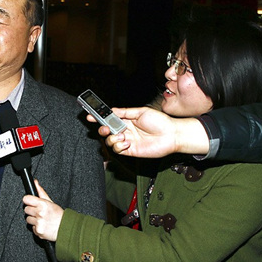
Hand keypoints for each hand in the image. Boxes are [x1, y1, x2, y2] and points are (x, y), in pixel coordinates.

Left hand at [23, 180, 63, 241]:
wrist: (66, 228)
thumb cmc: (59, 215)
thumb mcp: (51, 202)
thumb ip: (41, 192)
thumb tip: (35, 182)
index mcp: (43, 204)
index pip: (26, 199)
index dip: (29, 201)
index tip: (31, 202)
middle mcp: (40, 213)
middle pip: (26, 209)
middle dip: (32, 210)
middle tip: (39, 212)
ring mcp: (39, 223)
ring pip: (28, 219)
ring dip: (34, 219)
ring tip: (42, 219)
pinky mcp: (38, 231)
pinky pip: (32, 228)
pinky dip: (37, 227)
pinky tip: (43, 225)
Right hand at [88, 107, 208, 157]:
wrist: (171, 135)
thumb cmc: (160, 122)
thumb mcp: (140, 112)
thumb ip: (125, 112)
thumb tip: (111, 110)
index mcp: (126, 120)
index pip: (109, 118)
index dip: (98, 117)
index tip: (90, 116)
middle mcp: (125, 130)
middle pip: (106, 130)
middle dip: (103, 129)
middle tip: (105, 128)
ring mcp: (127, 141)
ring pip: (110, 141)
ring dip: (113, 138)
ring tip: (123, 136)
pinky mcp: (130, 151)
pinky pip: (117, 150)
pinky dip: (119, 146)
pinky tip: (127, 143)